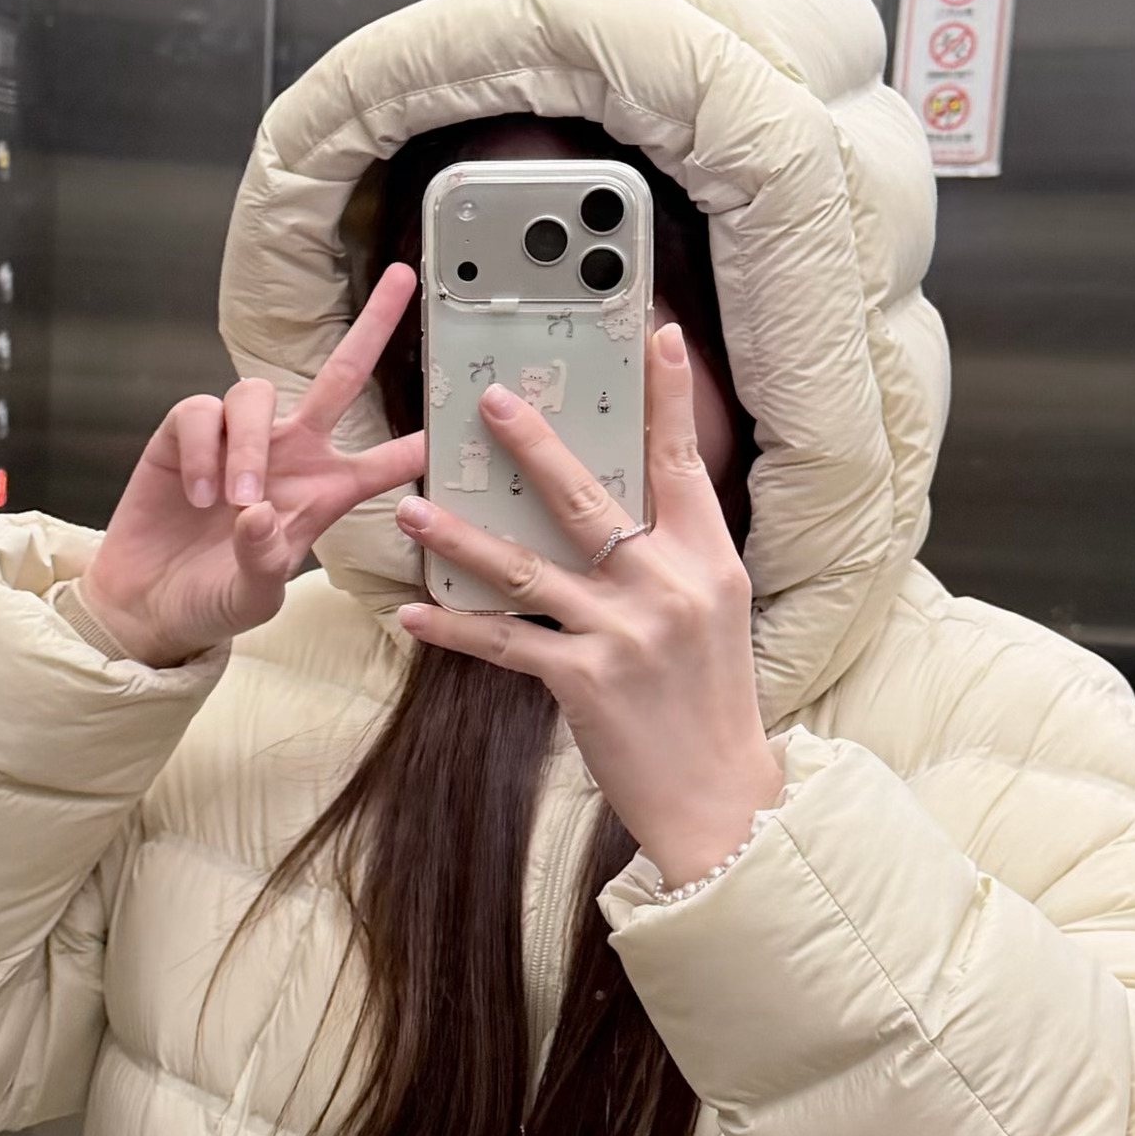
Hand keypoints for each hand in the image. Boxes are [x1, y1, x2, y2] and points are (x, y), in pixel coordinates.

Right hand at [79, 264, 424, 667]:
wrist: (149, 603)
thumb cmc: (213, 598)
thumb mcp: (252, 596)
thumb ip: (263, 560)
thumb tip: (260, 512)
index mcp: (325, 493)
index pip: (385, 460)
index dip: (420, 441)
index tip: (463, 411)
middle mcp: (291, 454)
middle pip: (340, 376)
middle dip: (371, 326)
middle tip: (400, 279)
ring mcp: (240, 439)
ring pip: (255, 395)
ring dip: (248, 446)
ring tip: (234, 502)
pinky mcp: (188, 435)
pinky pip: (201, 413)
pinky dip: (204, 452)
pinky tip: (198, 493)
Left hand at [395, 324, 783, 888]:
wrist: (721, 798)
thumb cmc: (711, 703)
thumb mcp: (711, 614)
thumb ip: (671, 557)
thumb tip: (619, 506)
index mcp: (706, 560)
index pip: (682, 464)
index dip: (668, 399)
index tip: (655, 338)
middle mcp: (667, 586)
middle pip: (589, 498)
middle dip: (534, 446)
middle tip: (490, 402)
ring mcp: (624, 632)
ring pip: (527, 567)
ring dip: (462, 538)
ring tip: (413, 509)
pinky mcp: (585, 681)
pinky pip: (506, 642)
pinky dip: (455, 629)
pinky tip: (413, 615)